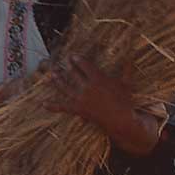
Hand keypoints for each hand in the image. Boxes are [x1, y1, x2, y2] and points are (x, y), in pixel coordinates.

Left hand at [40, 54, 162, 154]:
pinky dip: (53, 106)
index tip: (72, 56)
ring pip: (65, 88)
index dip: (77, 60)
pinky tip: (43, 103)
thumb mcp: (126, 83)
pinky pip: (63, 107)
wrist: (120, 119)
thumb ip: (127, 68)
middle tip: (62, 62)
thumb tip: (132, 54)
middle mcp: (87, 87)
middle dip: (67, 67)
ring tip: (51, 74)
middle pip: (73, 74)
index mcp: (97, 78)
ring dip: (57, 80)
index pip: (84, 65)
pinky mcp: (78, 110)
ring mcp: (81, 99)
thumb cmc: (125, 100)